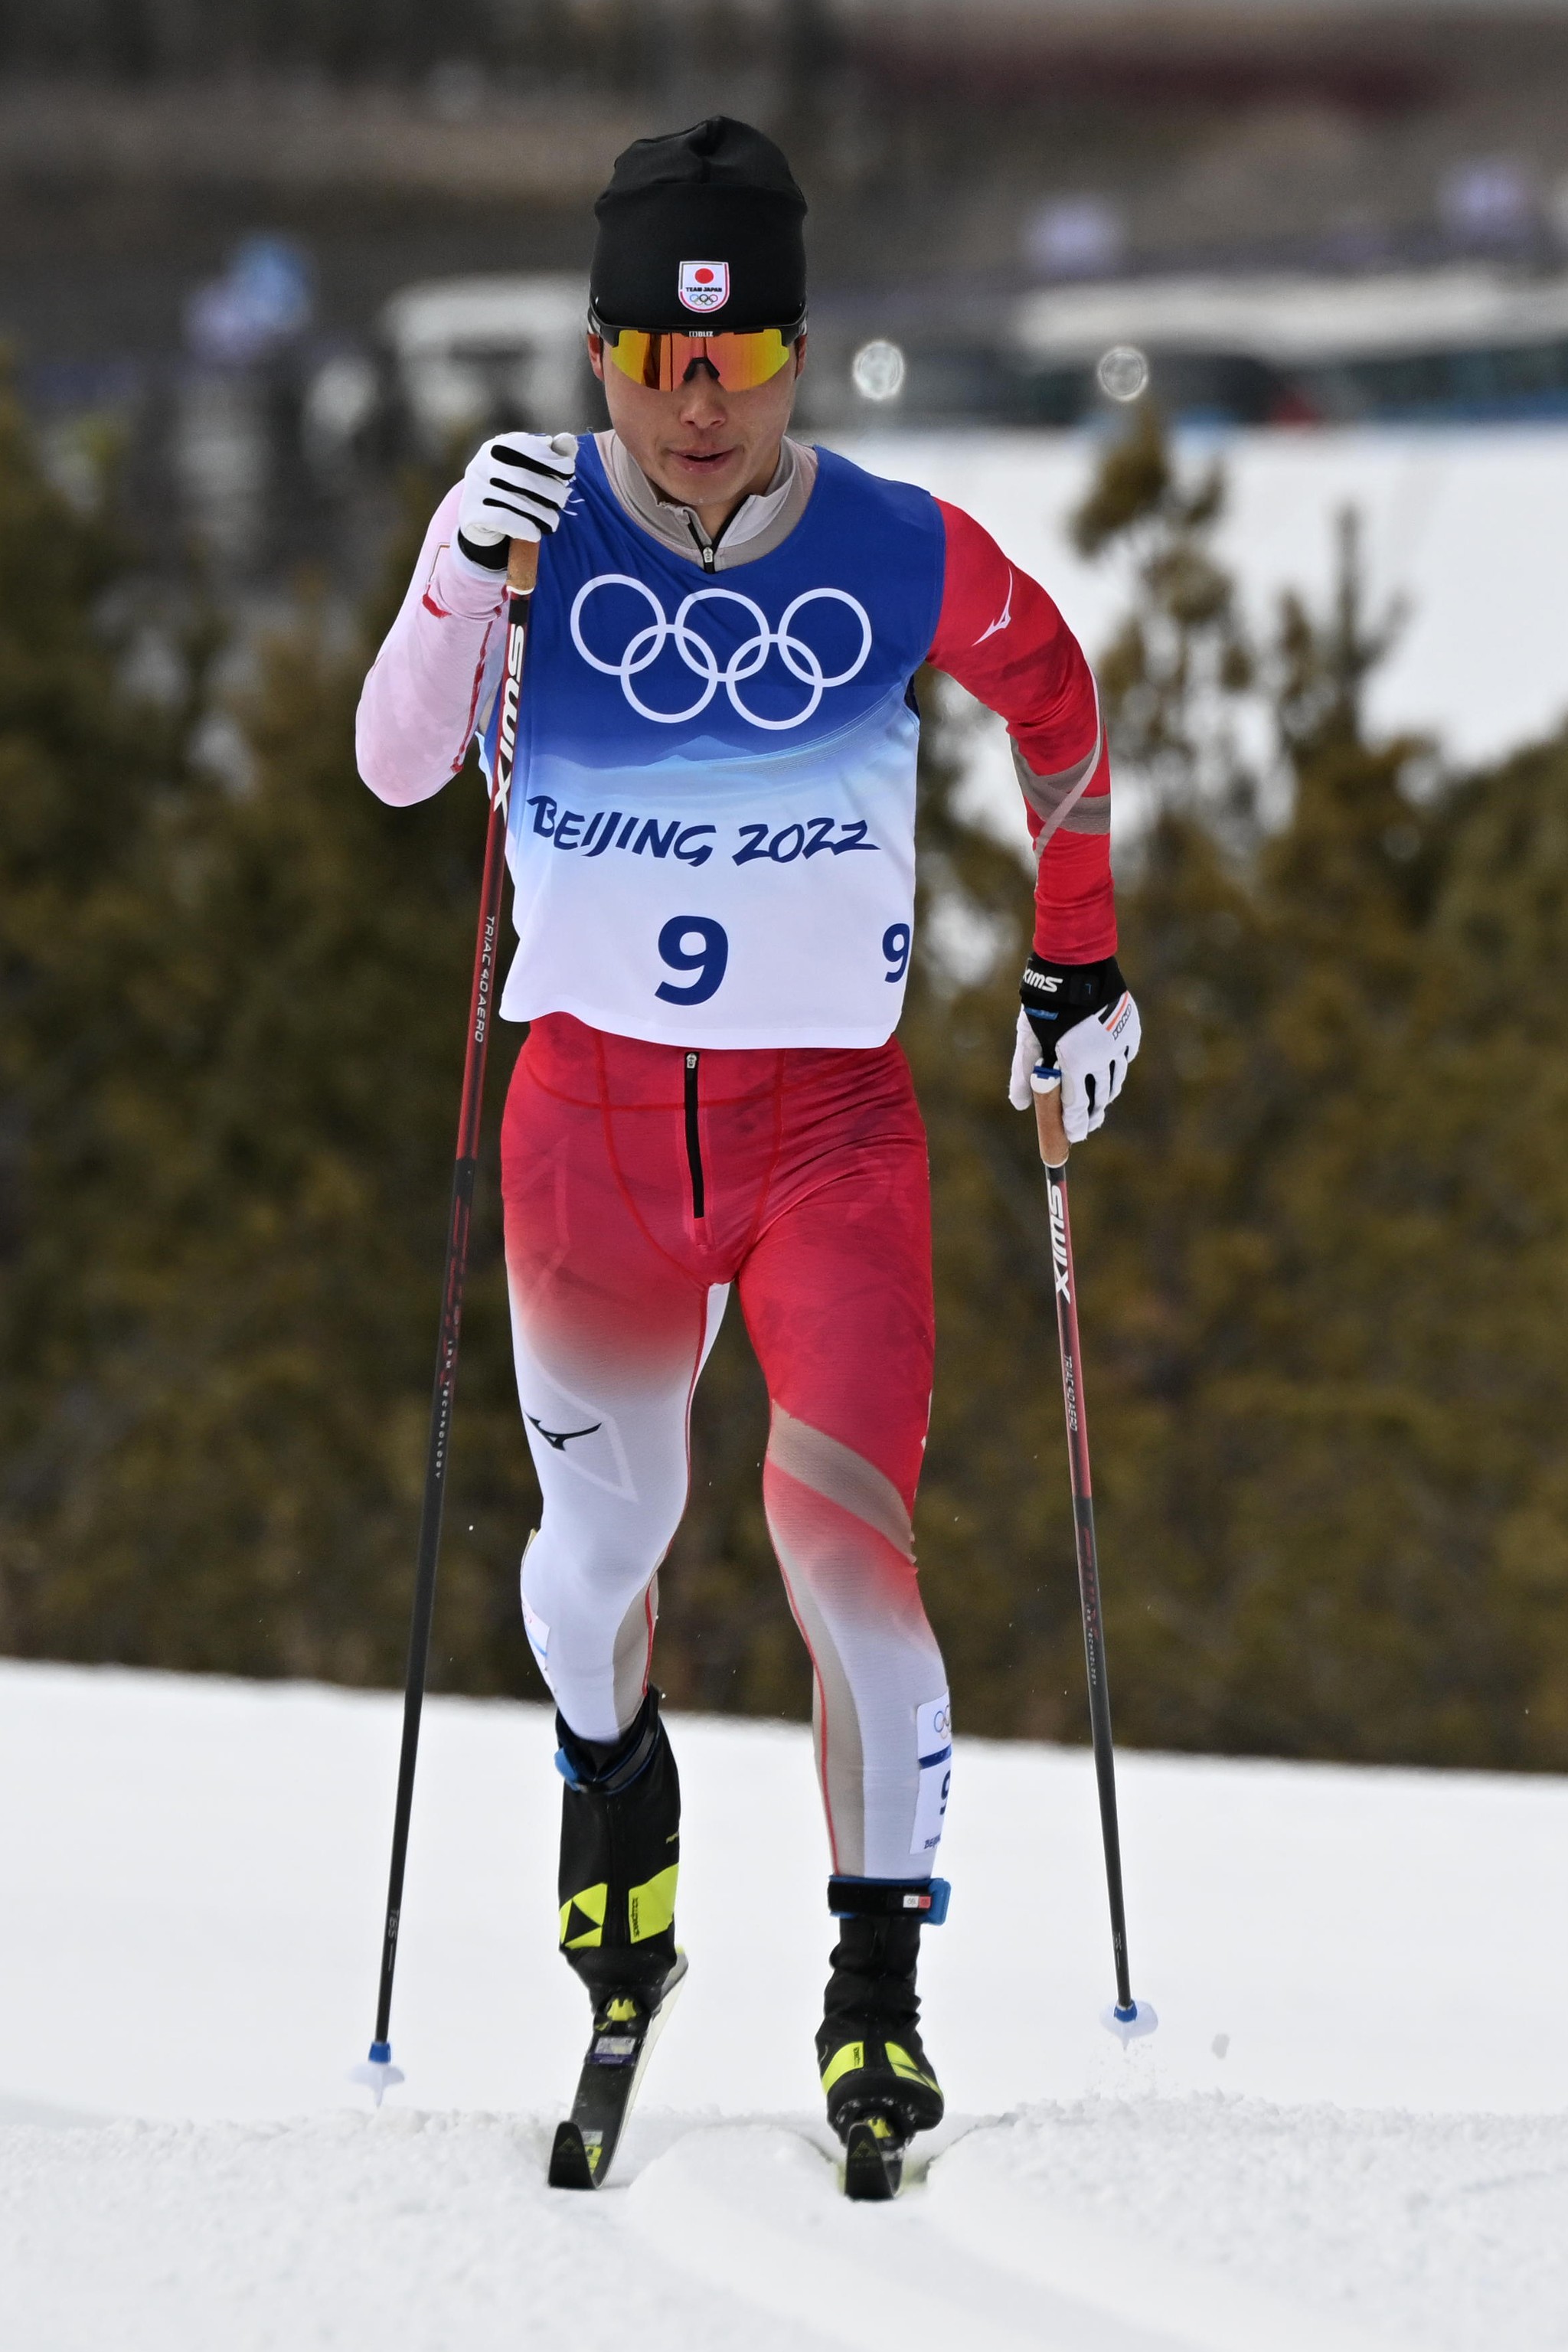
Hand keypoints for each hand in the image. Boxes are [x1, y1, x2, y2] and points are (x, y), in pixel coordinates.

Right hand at [457, 431, 576, 567]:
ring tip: (551, 522)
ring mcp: (475, 486)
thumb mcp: (535, 469)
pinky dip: (526, 527)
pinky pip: (506, 519)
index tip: (568, 475)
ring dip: (544, 515)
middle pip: (527, 477)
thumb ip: (555, 455)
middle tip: (561, 502)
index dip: (555, 463)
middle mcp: (483, 461)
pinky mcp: (472, 511)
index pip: (533, 449)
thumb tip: (568, 439)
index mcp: (499, 445)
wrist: (483, 520)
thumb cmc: (516, 490)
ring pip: (519, 501)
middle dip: (553, 492)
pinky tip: (535, 532)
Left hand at [1008, 953, 1139, 1142]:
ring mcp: (1119, 1043)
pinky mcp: (1131, 1030)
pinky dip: (1116, 1069)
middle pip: (1100, 1098)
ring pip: (1116, 1081)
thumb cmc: (1045, 1003)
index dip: (1074, 1125)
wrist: (1076, 964)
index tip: (1074, 1137)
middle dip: (1092, 1116)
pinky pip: (1125, 1058)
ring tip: (1097, 1104)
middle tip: (1086, 1127)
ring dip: (1105, 1096)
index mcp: (1075, 1062)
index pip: (1077, 1106)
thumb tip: (1020, 1104)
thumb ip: (1023, 1072)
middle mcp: (1102, 1057)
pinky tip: (1108, 1073)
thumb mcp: (1029, 1037)